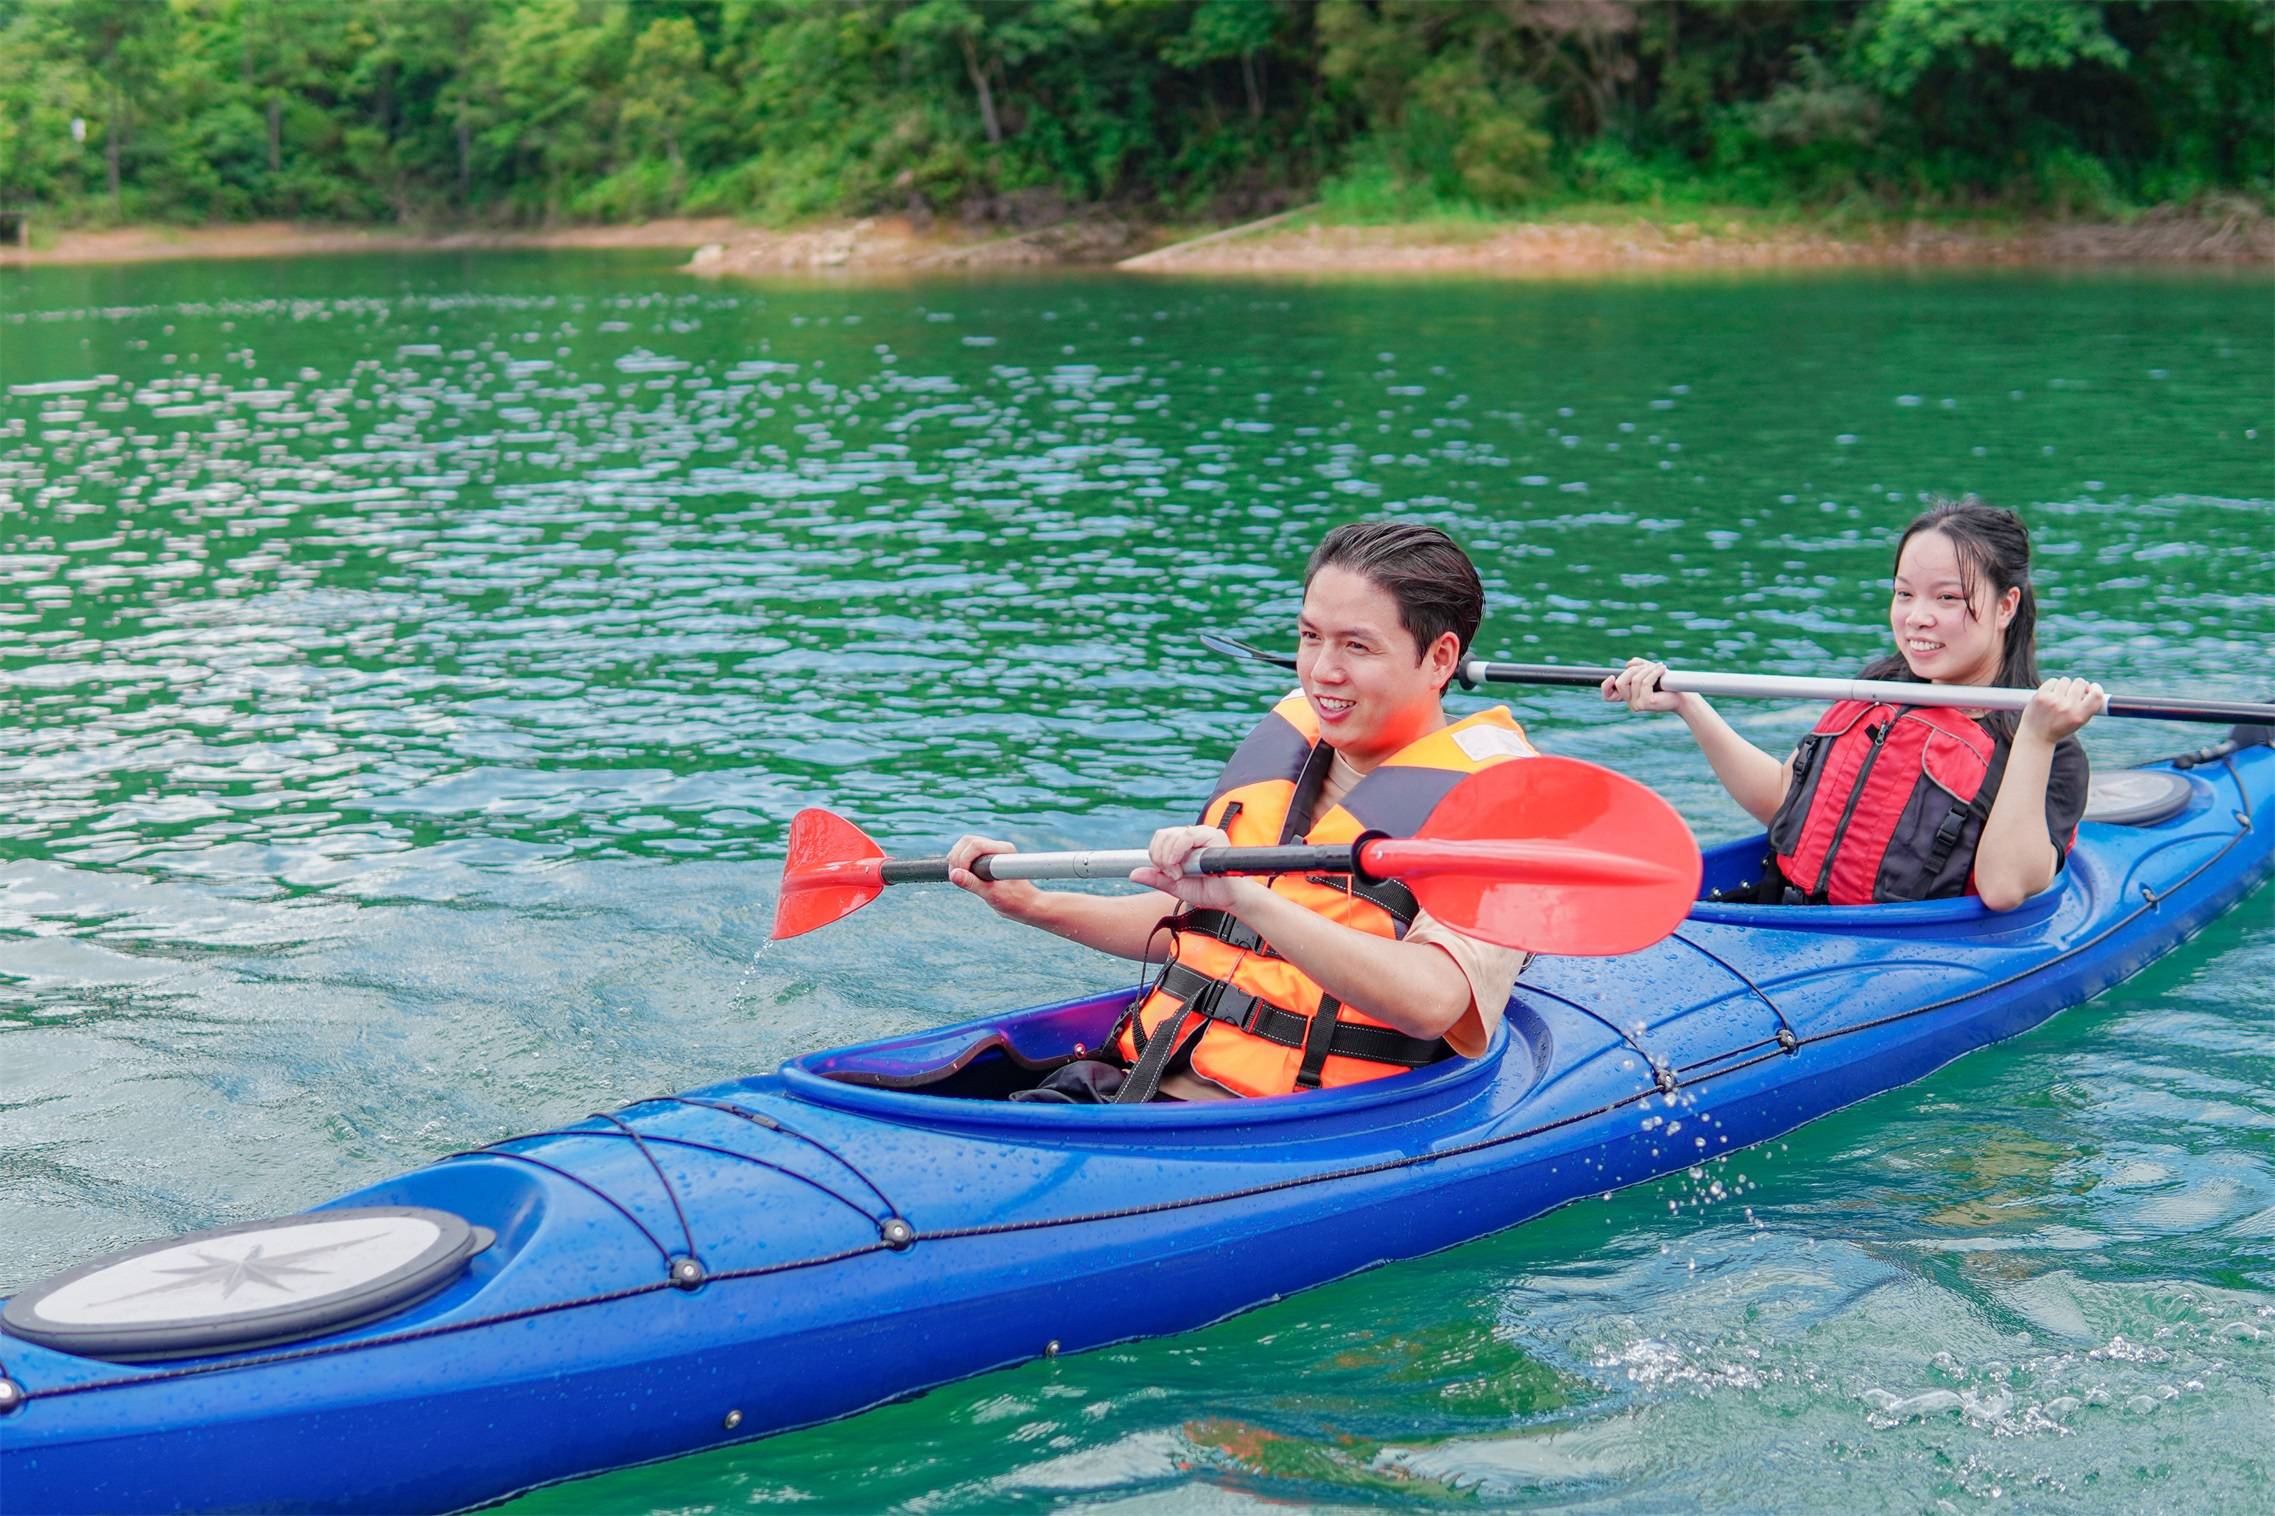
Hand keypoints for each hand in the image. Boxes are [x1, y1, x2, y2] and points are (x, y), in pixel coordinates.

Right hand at [946, 834, 1043, 919]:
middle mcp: (998, 847)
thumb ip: (973, 884)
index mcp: (1004, 852)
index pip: (975, 845)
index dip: (963, 860)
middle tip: (955, 877)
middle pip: (968, 841)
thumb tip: (954, 875)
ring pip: (965, 845)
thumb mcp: (991, 895)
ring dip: (956, 860)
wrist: (1025, 905)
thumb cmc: (1014, 901)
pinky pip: (967, 853)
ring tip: (958, 878)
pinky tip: (961, 877)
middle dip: (956, 858)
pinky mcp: (986, 858)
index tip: (960, 877)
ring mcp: (992, 851)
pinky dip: (959, 862)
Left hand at [1129, 824, 1255, 912]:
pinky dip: (1178, 851)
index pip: (1160, 838)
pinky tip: (1181, 867)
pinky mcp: (1213, 836)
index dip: (1156, 855)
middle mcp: (1192, 836)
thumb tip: (1133, 874)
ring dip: (1169, 857)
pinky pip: (1187, 835)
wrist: (1229, 899)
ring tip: (1180, 874)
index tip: (1166, 872)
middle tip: (1172, 874)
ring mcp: (1203, 834)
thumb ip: (1156, 878)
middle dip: (1160, 857)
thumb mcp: (1175, 886)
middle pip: (1162, 835)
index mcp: (1183, 844)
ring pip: (1171, 835)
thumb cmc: (1208, 891)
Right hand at [1601, 657, 1686, 714]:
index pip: (1608, 697)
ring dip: (1647, 669)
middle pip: (1620, 683)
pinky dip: (1654, 672)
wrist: (1683, 695)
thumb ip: (1638, 666)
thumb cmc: (1667, 685)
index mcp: (1629, 698)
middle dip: (1633, 670)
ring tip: (1660, 666)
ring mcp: (1638, 705)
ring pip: (1635, 680)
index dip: (1605, 687)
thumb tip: (1628, 664)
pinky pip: (1645, 682)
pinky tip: (1662, 668)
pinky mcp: (1648, 703)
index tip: (1612, 676)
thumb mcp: (1650, 672)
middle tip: (1648, 666)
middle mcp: (1631, 704)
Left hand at [2019, 676, 2106, 743]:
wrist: (2036, 736)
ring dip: (2065, 685)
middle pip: (2080, 683)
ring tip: (2060, 695)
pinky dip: (2053, 685)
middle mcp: (2068, 708)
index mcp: (2080, 716)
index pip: (2096, 695)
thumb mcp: (2078, 722)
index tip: (2092, 688)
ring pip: (2066, 680)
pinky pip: (2052, 681)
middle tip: (2072, 693)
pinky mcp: (2040, 696)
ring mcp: (2053, 701)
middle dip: (2078, 685)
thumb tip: (2088, 685)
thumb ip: (2086, 706)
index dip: (2097, 688)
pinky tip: (2051, 694)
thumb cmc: (2060, 727)